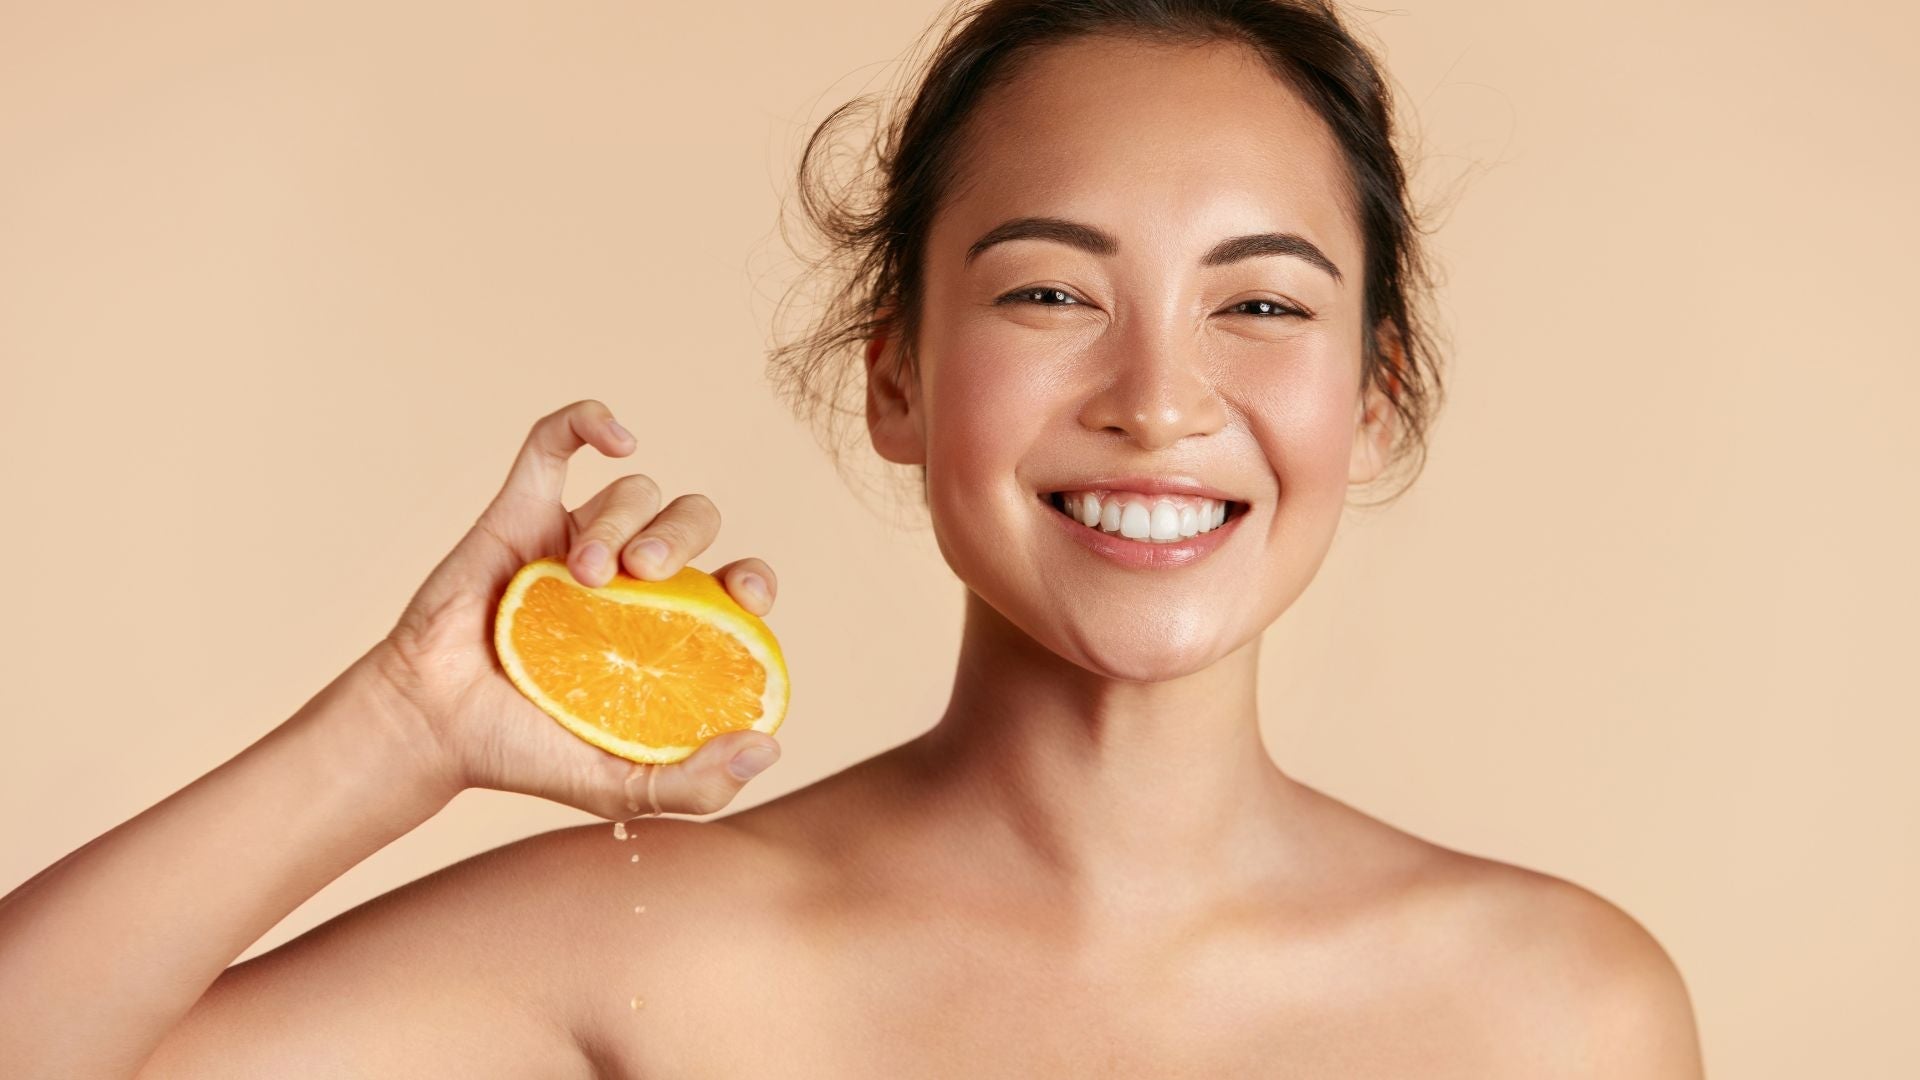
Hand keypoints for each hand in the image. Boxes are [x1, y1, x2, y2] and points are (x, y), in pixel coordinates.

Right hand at [368, 398, 782, 820]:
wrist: (433, 727)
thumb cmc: (527, 752)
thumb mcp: (621, 787)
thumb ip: (697, 785)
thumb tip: (769, 747)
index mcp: (670, 627)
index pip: (737, 582)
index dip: (754, 578)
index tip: (743, 596)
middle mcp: (633, 576)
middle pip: (693, 520)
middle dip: (683, 536)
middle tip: (646, 576)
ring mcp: (577, 539)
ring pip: (634, 490)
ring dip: (624, 519)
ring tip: (583, 574)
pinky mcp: (520, 511)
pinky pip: (555, 441)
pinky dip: (589, 422)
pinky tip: (618, 437)